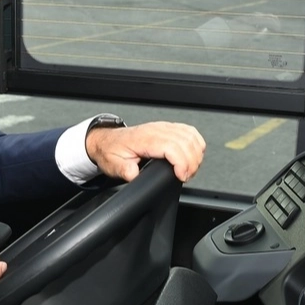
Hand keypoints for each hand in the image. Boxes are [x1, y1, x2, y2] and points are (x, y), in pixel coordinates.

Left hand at [86, 121, 205, 182]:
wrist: (107, 141)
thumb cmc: (112, 152)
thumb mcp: (113, 165)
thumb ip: (125, 170)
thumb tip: (135, 174)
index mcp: (144, 139)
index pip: (172, 146)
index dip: (182, 162)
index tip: (182, 176)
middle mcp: (156, 130)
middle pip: (186, 142)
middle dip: (192, 162)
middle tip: (186, 176)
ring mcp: (163, 127)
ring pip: (190, 135)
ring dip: (196, 154)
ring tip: (189, 169)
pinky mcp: (168, 128)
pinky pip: (189, 131)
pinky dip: (196, 143)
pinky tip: (193, 155)